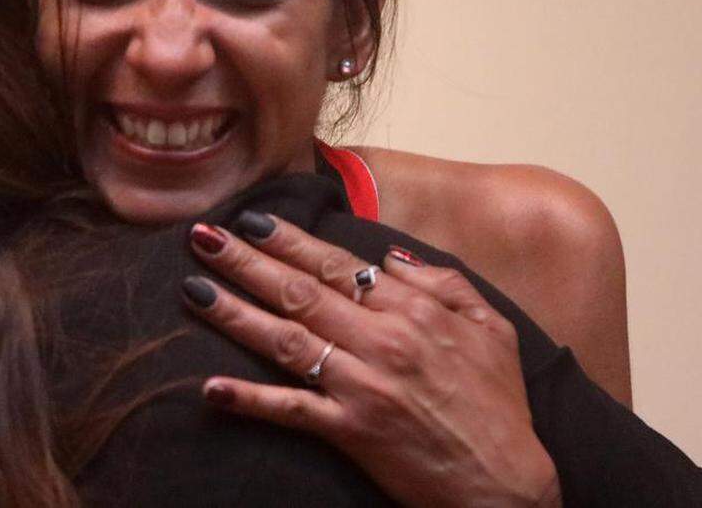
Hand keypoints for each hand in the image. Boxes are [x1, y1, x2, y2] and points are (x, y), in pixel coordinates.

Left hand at [182, 213, 561, 507]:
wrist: (508, 485)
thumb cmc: (499, 405)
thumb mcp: (492, 327)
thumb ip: (442, 281)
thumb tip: (388, 258)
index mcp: (413, 311)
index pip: (337, 265)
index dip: (290, 240)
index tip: (252, 220)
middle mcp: (382, 341)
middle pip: (300, 291)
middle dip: (246, 260)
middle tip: (201, 236)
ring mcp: (364, 386)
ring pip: (287, 339)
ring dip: (235, 312)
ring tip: (193, 288)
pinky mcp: (352, 432)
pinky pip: (292, 410)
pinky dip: (250, 399)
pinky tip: (212, 388)